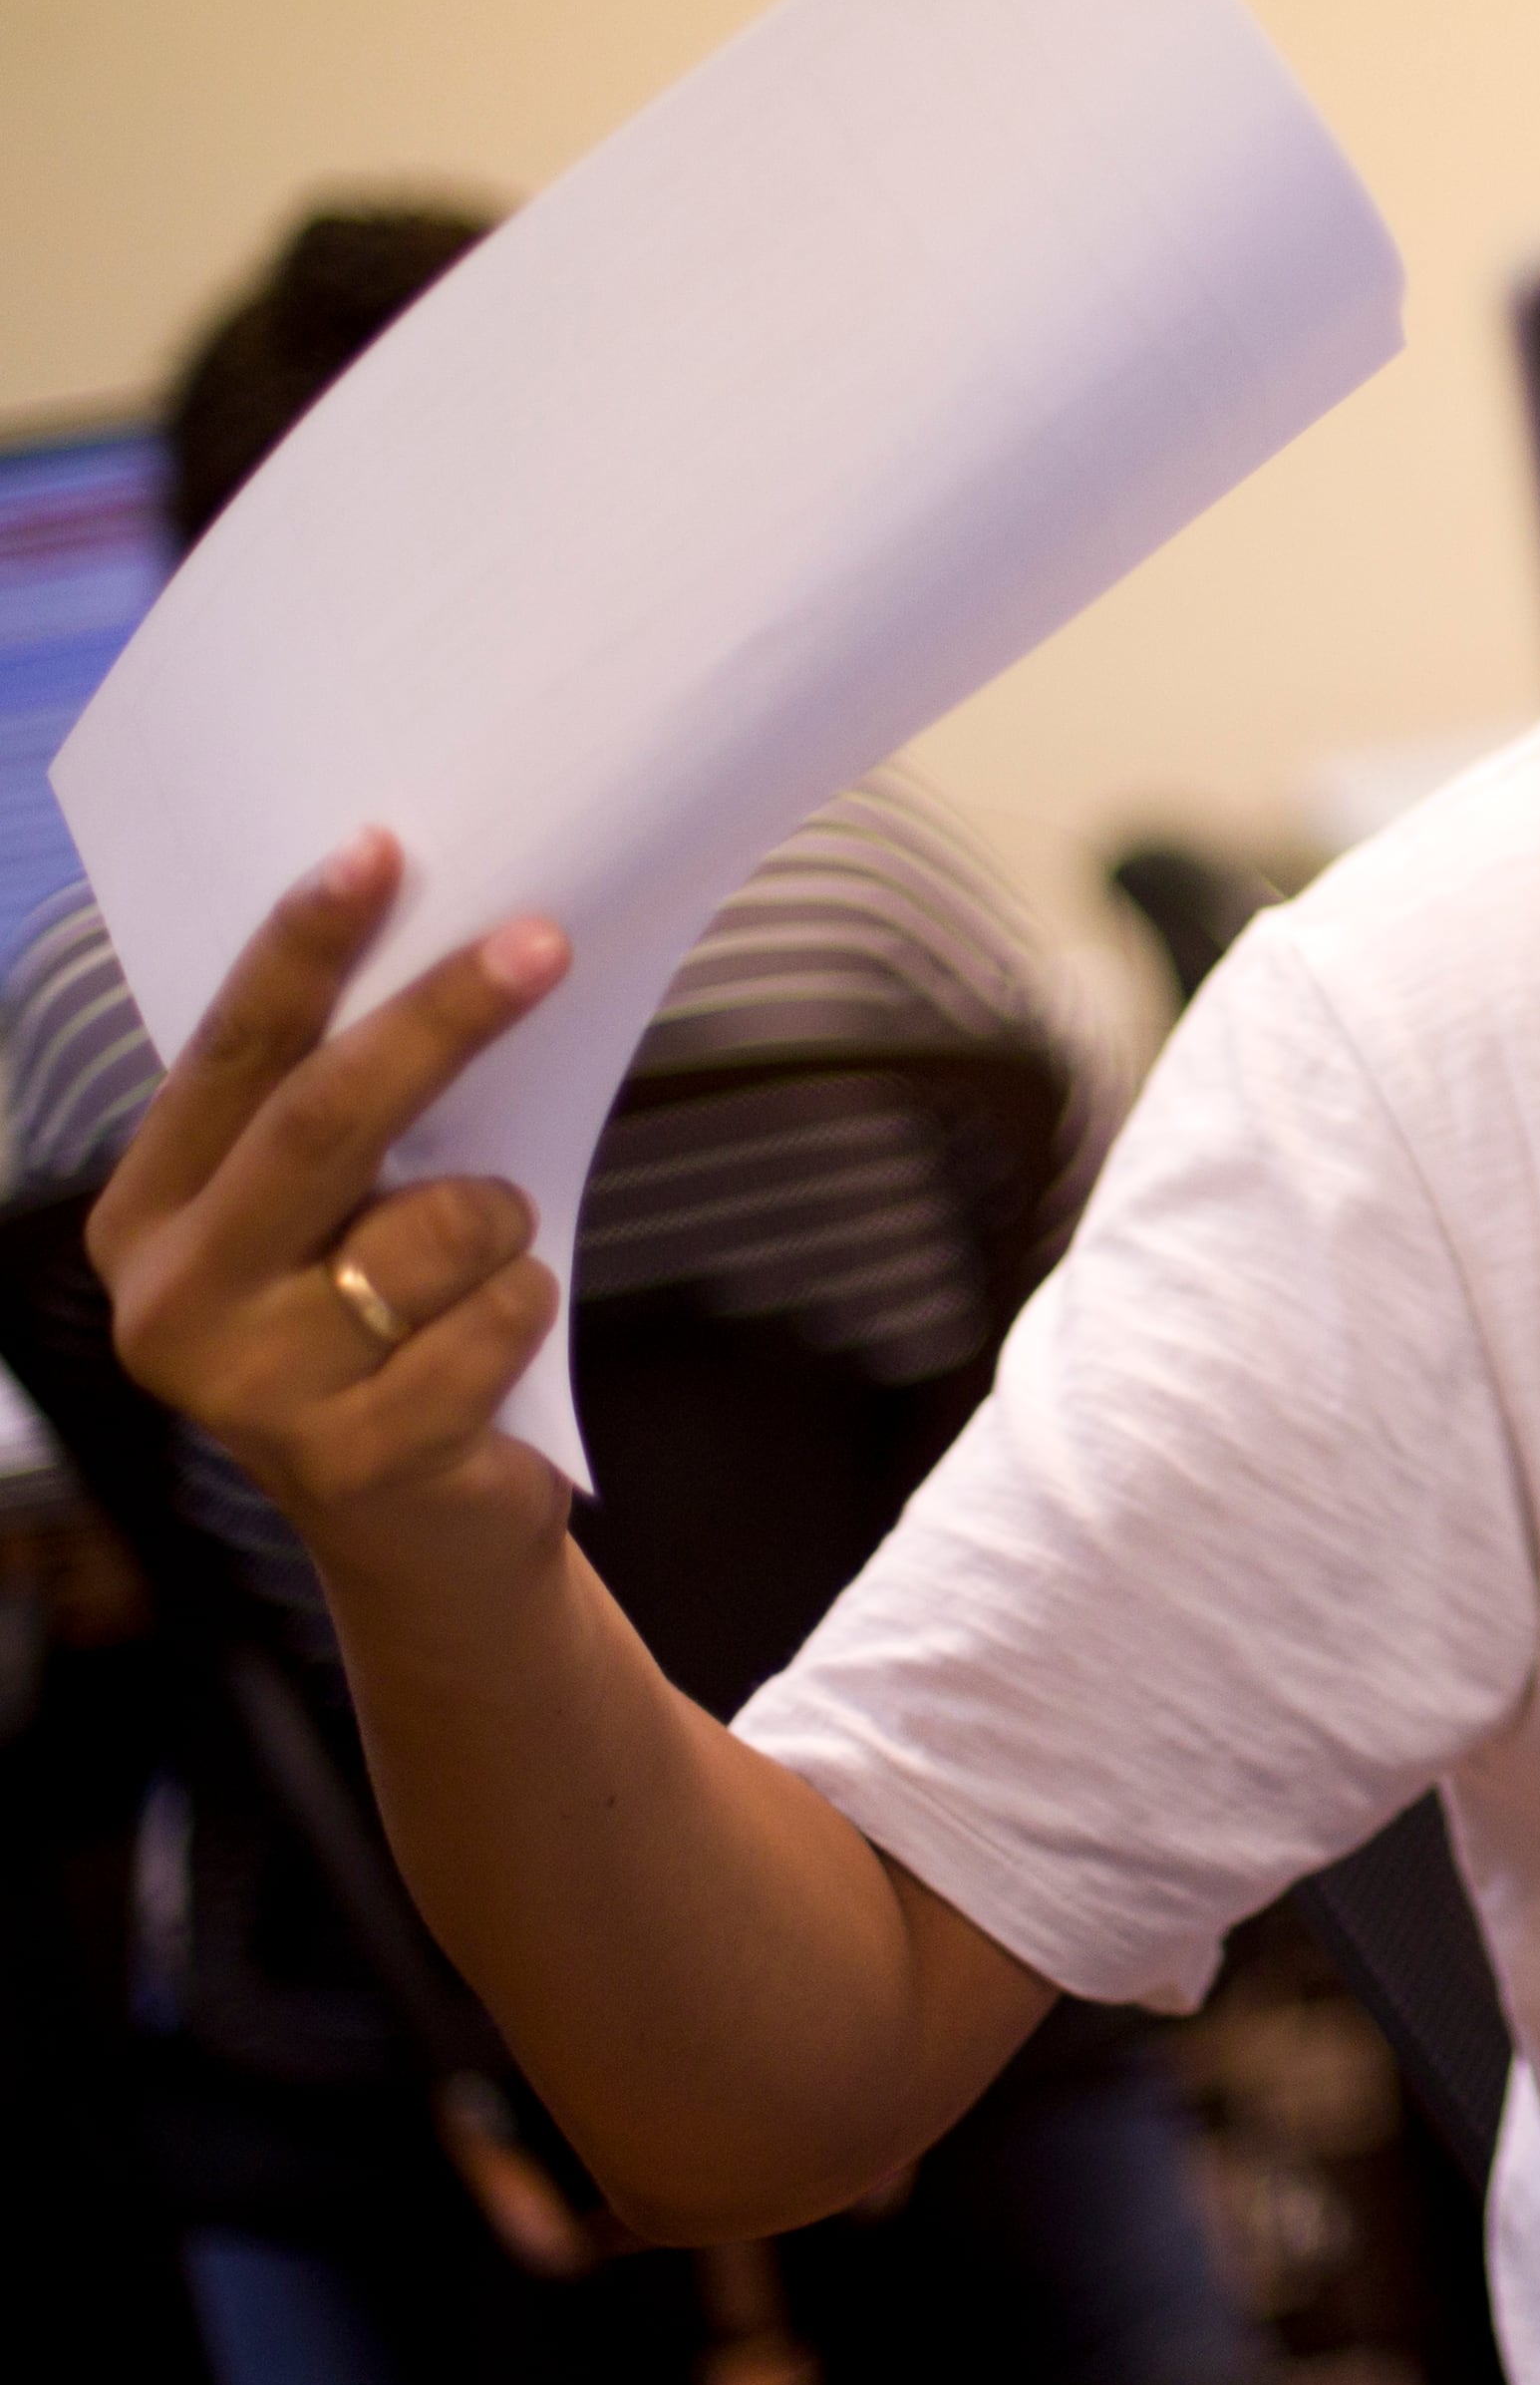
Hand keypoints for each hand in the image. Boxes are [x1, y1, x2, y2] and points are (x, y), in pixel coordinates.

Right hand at [91, 830, 571, 1568]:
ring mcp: (254, 1387)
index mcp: (151, 1217)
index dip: (305, 949)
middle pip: (324, 1117)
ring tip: (480, 1273)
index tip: (378, 851)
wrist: (419, 1533)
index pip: (232, 1053)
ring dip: (505, 1224)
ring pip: (442, 1223)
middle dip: (443, 1018)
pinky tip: (489, 1356)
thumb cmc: (387, 1335)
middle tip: (543, 939)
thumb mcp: (334, 1220)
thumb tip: (452, 941)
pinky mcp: (355, 1455)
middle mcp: (174, 1299)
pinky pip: (500, 1316)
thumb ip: (344, 1121)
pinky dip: (527, 1309)